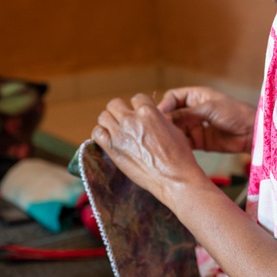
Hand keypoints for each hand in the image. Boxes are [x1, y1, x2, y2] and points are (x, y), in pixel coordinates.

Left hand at [92, 94, 211, 208]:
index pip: (136, 98)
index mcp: (149, 112)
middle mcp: (132, 120)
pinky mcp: (112, 149)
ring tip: (115, 130)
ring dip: (109, 121)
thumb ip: (158, 118)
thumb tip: (150, 117)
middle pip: (114, 104)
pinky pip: (97, 133)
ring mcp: (120, 134)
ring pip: (103, 116)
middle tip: (124, 121)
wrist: (174, 178)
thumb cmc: (179, 156)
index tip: (139, 114)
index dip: (138, 106)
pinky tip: (109, 139)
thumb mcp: (172, 128)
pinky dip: (101, 134)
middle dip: (120, 111)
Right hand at [157, 86, 255, 153]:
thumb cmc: (235, 113)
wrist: (252, 133)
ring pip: (176, 129)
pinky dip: (178, 144)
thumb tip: (165, 117)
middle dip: (165, 121)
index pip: (173, 97)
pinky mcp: (199, 141)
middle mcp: (194, 110)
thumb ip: (187, 113)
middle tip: (157, 130)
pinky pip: (184, 142)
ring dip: (170, 134)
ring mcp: (196, 126)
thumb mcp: (209, 109)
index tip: (157, 114)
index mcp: (196, 96)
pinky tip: (172, 147)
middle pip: (172, 114)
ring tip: (163, 140)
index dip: (164, 105)